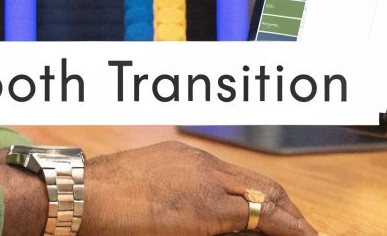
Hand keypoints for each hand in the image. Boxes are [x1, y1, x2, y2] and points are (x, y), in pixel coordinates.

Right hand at [78, 141, 318, 235]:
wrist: (82, 196)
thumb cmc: (98, 201)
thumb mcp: (142, 192)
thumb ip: (173, 201)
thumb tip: (183, 219)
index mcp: (187, 159)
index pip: (238, 178)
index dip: (264, 199)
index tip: (279, 218)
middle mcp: (202, 163)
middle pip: (259, 183)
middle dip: (287, 210)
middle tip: (304, 231)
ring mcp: (206, 182)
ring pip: (265, 196)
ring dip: (291, 221)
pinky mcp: (206, 208)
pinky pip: (258, 216)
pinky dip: (286, 229)